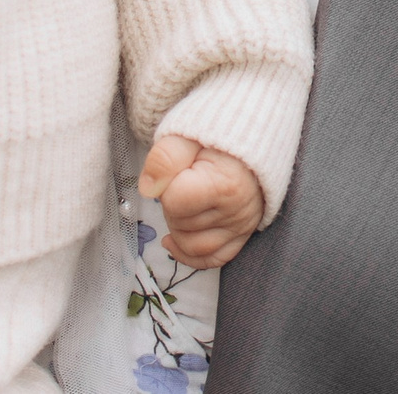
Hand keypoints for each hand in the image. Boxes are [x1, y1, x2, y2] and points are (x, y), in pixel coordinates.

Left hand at [139, 135, 262, 268]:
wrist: (249, 141)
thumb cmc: (214, 139)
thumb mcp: (185, 137)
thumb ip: (164, 158)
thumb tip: (147, 189)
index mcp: (224, 184)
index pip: (174, 202)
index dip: (165, 186)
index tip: (176, 170)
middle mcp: (236, 211)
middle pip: (181, 224)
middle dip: (171, 205)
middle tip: (181, 181)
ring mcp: (240, 227)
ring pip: (192, 246)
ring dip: (177, 227)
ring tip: (182, 203)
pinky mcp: (242, 236)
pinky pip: (212, 260)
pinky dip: (188, 255)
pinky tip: (172, 240)